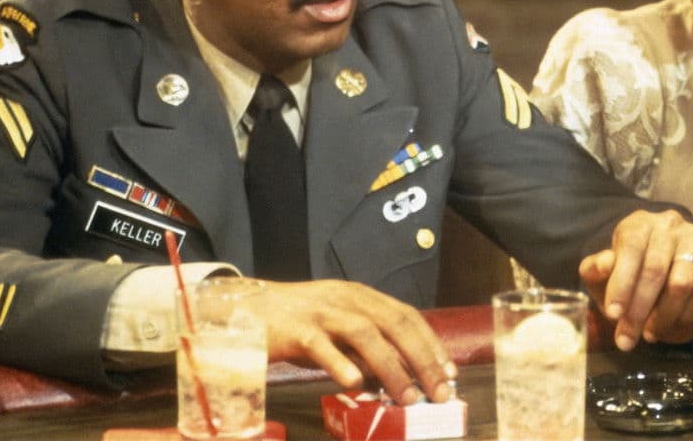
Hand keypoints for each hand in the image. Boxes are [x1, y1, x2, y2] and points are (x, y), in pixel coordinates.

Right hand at [257, 280, 455, 404]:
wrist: (243, 309)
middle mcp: (346, 299)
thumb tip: (399, 376)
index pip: (406, 315)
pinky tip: (356, 384)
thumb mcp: (336, 330)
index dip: (431, 343)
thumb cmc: (294, 325)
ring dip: (391, 367)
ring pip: (365, 334)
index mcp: (360, 296)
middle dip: (422, 359)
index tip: (449, 372)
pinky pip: (322, 346)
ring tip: (407, 396)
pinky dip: (341, 364)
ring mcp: (321, 312)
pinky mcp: (295, 329)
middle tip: (439, 392)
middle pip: (394, 324)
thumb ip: (364, 348)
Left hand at [579, 210, 692, 350]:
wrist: (663, 271)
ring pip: (682, 283)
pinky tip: (674, 325)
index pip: (630, 250)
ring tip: (649, 334)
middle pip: (655, 270)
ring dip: (664, 316)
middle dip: (639, 310)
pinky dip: (689, 314)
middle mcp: (669, 224)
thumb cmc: (627, 273)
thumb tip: (603, 265)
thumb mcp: (604, 272)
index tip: (612, 315)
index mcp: (639, 223)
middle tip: (627, 339)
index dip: (620, 284)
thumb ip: (596, 269)